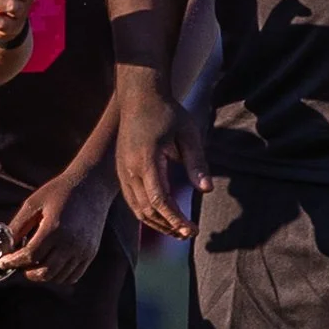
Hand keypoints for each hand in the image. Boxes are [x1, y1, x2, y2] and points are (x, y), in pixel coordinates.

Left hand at [1, 162, 116, 284]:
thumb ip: (17, 226)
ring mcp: (83, 250)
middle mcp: (71, 243)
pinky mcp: (90, 253)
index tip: (2, 262)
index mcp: (55, 228)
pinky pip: (72, 276)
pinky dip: (58, 276)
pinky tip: (49, 264)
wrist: (92, 185)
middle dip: (26, 272)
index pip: (30, 256)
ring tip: (34, 263)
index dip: (13, 262)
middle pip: (44, 272)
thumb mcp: (33, 204)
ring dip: (41, 275)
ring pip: (57, 277)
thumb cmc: (59, 192)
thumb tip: (4, 248)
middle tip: (18, 264)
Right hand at [115, 75, 208, 239]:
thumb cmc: (167, 111)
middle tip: (190, 234)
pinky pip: (132, 200)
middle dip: (168, 226)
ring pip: (137, 208)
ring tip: (179, 231)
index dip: (176, 219)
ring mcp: (122, 170)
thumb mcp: (188, 133)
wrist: (139, 95)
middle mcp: (130, 168)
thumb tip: (207, 190)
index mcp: (146, 159)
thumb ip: (196, 162)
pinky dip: (147, 213)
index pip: (160, 200)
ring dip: (157, 223)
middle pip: (147, 209)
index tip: (192, 230)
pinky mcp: (121, 170)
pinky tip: (164, 216)